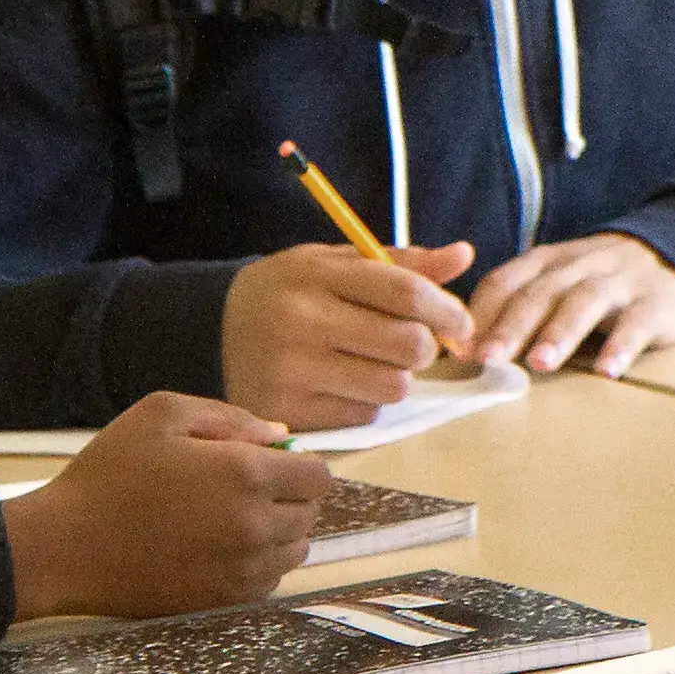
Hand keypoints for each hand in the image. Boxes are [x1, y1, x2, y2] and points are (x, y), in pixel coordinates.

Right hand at [0, 393, 332, 620]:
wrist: (66, 548)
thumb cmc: (109, 474)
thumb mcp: (162, 414)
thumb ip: (230, 418)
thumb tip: (279, 437)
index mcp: (246, 476)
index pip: (319, 476)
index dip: (302, 462)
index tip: (272, 459)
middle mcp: (256, 527)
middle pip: (311, 513)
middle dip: (291, 493)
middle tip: (246, 484)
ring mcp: (242, 571)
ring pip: (296, 550)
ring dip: (280, 529)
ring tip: (233, 514)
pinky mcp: (224, 601)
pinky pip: (269, 580)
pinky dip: (260, 562)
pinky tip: (222, 545)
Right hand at [220, 241, 476, 431]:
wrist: (211, 330)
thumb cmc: (291, 292)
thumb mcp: (335, 264)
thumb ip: (400, 263)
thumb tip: (464, 256)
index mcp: (316, 273)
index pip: (404, 292)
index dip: (447, 309)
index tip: (459, 321)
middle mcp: (301, 321)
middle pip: (408, 346)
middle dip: (425, 348)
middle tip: (412, 344)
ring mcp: (292, 371)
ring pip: (392, 388)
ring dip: (395, 379)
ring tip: (370, 364)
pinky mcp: (288, 413)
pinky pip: (363, 417)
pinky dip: (364, 404)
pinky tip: (339, 386)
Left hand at [451, 231, 674, 375]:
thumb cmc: (602, 285)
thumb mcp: (559, 284)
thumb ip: (520, 309)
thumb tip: (467, 351)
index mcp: (549, 262)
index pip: (506, 280)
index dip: (481, 312)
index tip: (460, 348)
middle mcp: (580, 265)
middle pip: (541, 292)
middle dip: (512, 325)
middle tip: (488, 358)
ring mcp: (620, 281)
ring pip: (585, 300)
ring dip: (559, 332)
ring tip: (540, 363)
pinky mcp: (656, 302)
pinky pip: (637, 322)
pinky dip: (621, 345)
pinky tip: (607, 370)